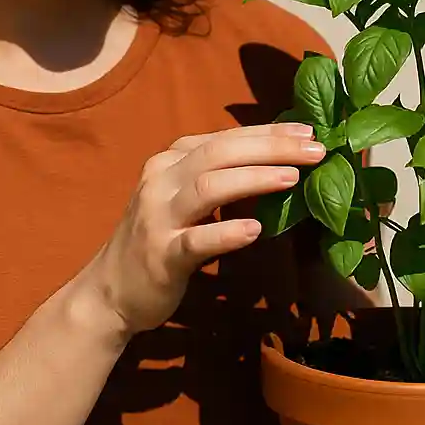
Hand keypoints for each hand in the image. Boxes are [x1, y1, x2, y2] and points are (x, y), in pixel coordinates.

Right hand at [81, 122, 323, 335]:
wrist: (110, 293)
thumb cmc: (158, 242)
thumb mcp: (183, 200)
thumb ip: (218, 178)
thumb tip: (278, 163)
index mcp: (170, 162)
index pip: (224, 138)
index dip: (267, 132)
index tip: (307, 131)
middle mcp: (161, 181)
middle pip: (219, 153)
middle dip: (270, 147)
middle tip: (314, 150)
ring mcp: (158, 218)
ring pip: (208, 187)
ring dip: (254, 179)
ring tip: (293, 178)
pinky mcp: (161, 256)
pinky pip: (195, 241)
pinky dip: (226, 232)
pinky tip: (255, 230)